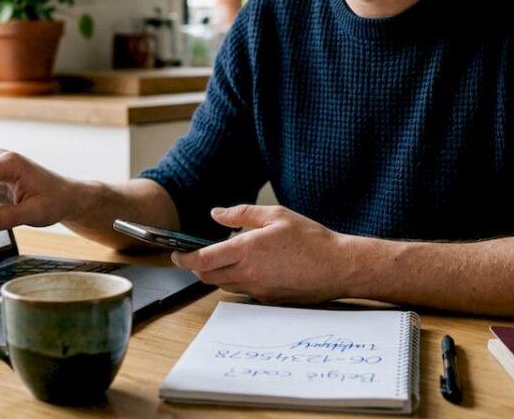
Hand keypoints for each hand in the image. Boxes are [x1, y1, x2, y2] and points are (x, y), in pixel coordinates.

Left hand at [170, 205, 355, 303]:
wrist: (338, 267)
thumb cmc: (310, 238)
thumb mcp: (275, 215)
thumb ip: (241, 214)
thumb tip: (215, 214)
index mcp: (247, 250)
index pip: (202, 261)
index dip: (184, 258)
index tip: (176, 253)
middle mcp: (248, 274)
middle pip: (207, 277)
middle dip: (197, 267)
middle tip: (197, 254)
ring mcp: (258, 290)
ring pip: (224, 285)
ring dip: (217, 274)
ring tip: (225, 257)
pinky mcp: (268, 299)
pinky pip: (243, 291)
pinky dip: (238, 280)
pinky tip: (251, 266)